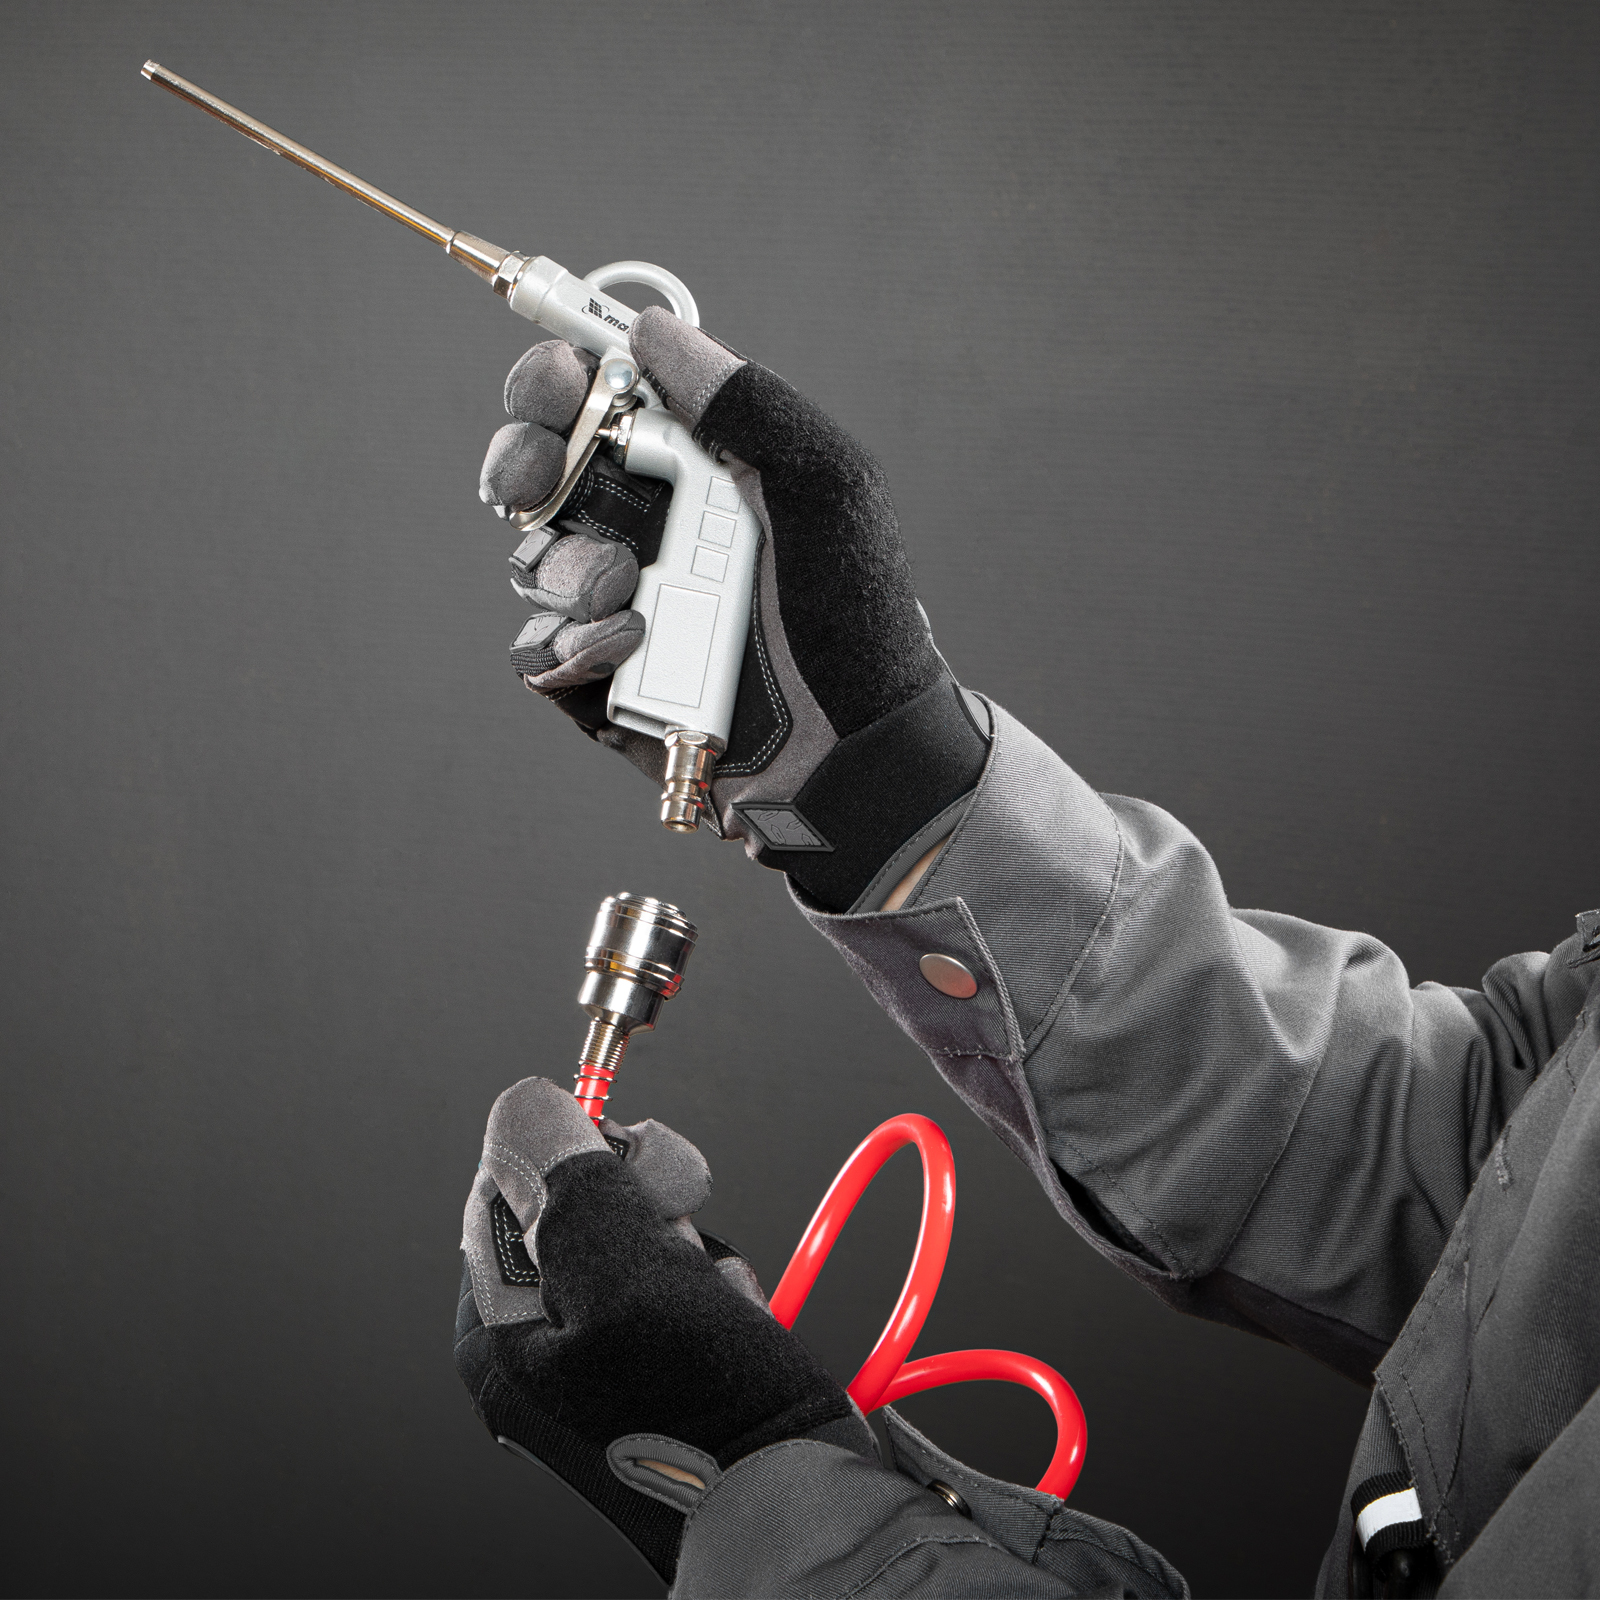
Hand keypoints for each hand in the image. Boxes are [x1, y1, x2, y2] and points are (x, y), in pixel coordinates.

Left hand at [454, 1078, 874, 1584]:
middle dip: (648, 1209)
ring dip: (692, 1249)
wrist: (806, 1510)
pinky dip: (715, 1287)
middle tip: (682, 1231)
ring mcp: (601, 1361)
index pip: (511, 1188)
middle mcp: (539, 1350)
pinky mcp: (660, 1364)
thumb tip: (523, 1106)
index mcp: (502, 1336)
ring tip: (716, 1300)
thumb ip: (571, 1187)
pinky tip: (732, 1321)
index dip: (579, 1157)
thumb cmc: (709, 1420)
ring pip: (640, 1238)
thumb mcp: (630, 1279)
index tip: (632, 1160)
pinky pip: (680, 1282)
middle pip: (580, 1209)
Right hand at [478, 312, 990, 912]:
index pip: (601, 407)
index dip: (559, 384)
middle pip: (542, 478)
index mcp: (699, 474)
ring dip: (566, 569)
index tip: (552, 383)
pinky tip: (623, 648)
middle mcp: (653, 534)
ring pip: (534, 565)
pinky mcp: (605, 687)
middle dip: (523, 466)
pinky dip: (567, 645)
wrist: (859, 749)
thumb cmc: (858, 615)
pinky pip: (539, 653)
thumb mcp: (824, 485)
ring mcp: (624, 610)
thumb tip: (650, 329)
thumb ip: (744, 401)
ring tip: (626, 595)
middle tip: (534, 482)